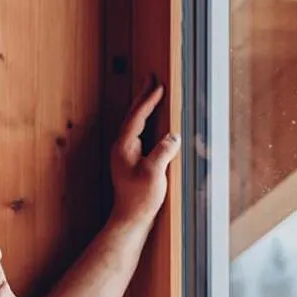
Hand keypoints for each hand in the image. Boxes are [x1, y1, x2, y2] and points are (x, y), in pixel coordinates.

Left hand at [108, 81, 180, 230]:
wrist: (129, 218)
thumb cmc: (140, 198)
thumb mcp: (155, 172)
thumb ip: (164, 151)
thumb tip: (174, 136)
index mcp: (124, 145)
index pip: (137, 116)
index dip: (148, 100)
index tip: (158, 87)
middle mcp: (121, 147)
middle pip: (132, 115)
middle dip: (142, 97)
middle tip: (149, 79)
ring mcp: (124, 154)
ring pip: (133, 123)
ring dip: (141, 107)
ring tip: (149, 94)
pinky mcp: (130, 161)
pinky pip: (137, 133)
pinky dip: (143, 121)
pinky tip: (149, 122)